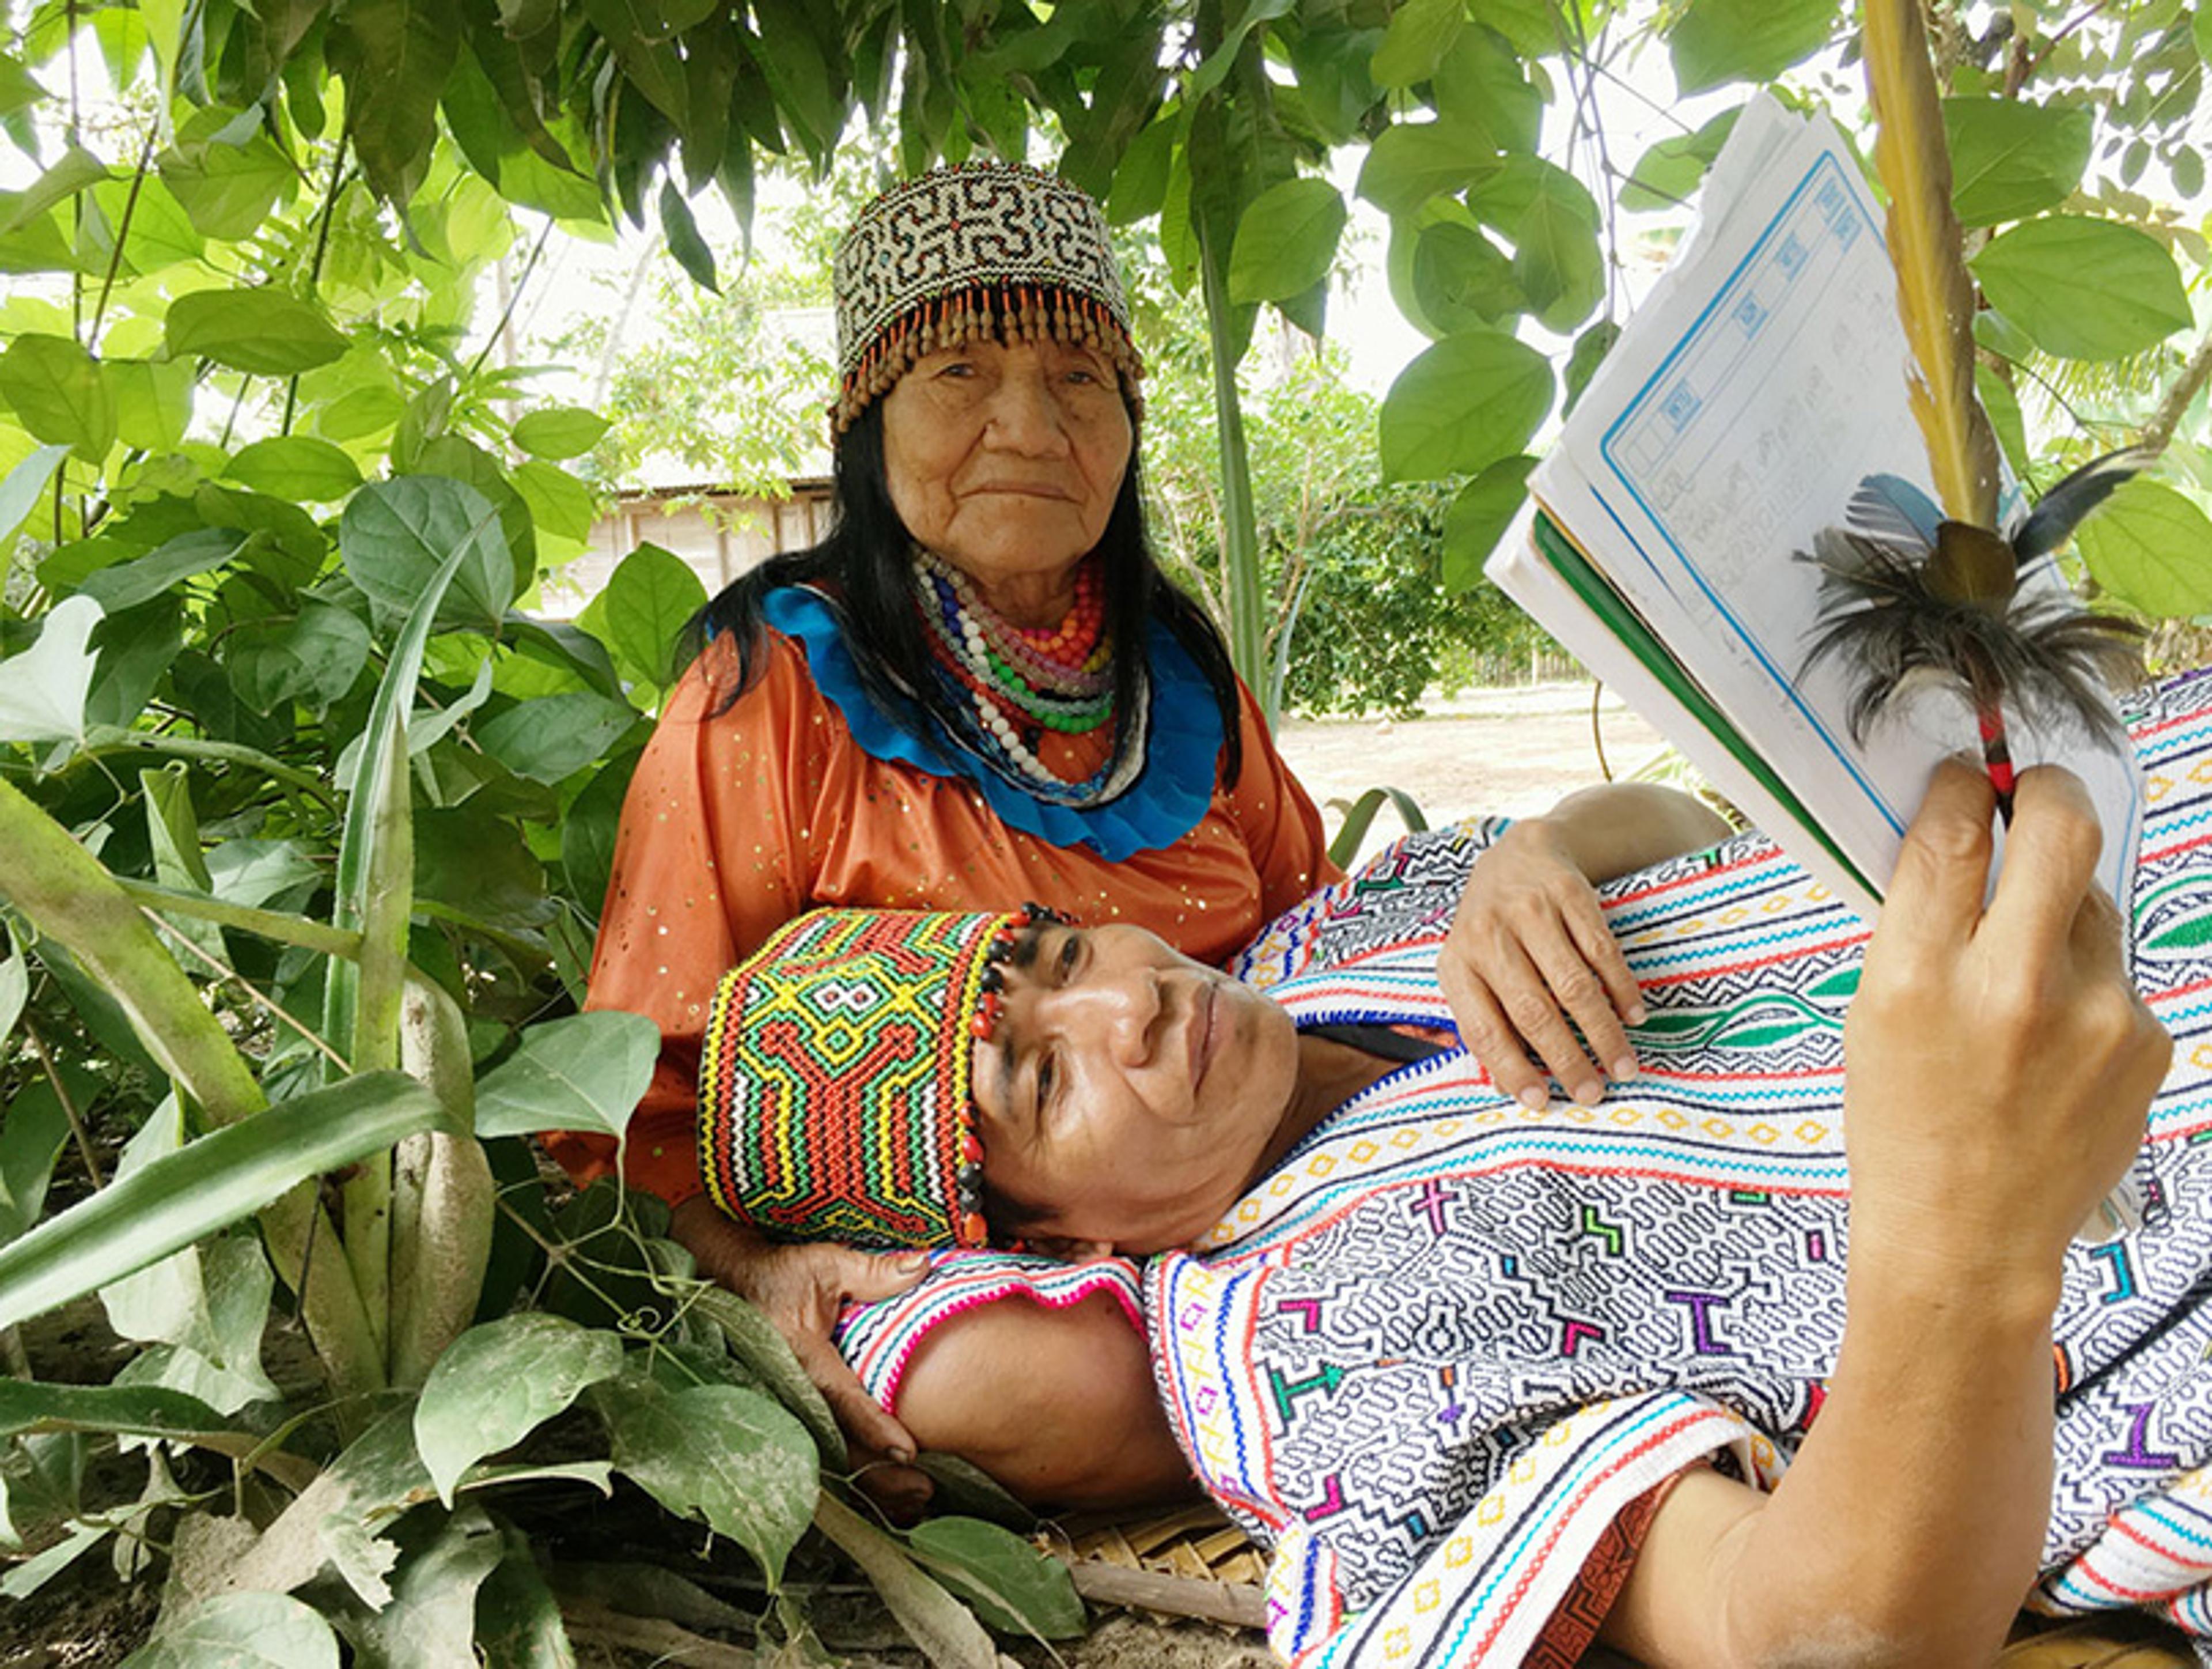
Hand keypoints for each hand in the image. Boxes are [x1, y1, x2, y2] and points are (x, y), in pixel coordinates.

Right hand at [670, 1196, 934, 1515]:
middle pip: (834, 1448)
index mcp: (797, 1355)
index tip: (908, 1451)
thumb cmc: (780, 1275)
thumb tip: (922, 1265)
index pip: (839, 1397)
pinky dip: (850, 1481)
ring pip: (825, 1463)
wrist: (731, 1286)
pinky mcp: (786, 1420)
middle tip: (923, 1489)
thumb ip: (872, 1272)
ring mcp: (783, 1411)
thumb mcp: (824, 1263)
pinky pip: (818, 1458)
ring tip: (912, 1503)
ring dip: (868, 1487)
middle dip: (877, 1476)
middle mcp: (787, 1392)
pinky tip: (885, 1496)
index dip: (873, 1426)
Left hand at [1441, 816, 1645, 1108]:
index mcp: (1457, 962)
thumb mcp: (1470, 965)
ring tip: (1623, 1066)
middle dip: (1567, 1059)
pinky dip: (1621, 989)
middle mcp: (1488, 935)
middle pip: (1533, 1011)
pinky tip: (1633, 1016)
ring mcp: (1529, 911)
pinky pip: (1601, 952)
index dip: (1511, 1068)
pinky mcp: (1568, 893)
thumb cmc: (1493, 930)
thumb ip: (1485, 1015)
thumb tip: (1514, 1085)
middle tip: (1592, 1093)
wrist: (1518, 852)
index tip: (1540, 1101)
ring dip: (1602, 1032)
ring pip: (1573, 985)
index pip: (1483, 1027)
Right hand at [1844, 761, 2169, 1286]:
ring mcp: (2095, 1016)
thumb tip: (1962, 829)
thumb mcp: (1872, 1013)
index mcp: (1920, 978)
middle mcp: (2013, 988)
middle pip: (2062, 830)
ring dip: (2062, 910)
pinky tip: (2053, 1041)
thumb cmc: (1903, 1125)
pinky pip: (2116, 972)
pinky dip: (2087, 984)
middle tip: (2034, 792)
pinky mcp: (2145, 1041)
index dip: (1963, 785)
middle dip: (2048, 792)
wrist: (1967, 1239)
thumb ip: (1917, 922)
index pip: (1953, 833)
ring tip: (2025, 979)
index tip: (1967, 777)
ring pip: (2094, 903)